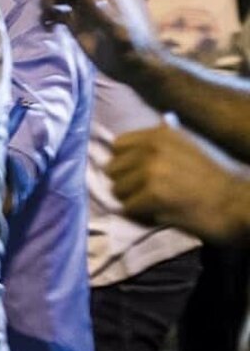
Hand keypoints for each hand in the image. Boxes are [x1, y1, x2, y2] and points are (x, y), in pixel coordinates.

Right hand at [42, 0, 157, 78]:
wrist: (138, 68)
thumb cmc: (133, 49)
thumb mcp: (120, 31)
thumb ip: (105, 11)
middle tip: (50, 6)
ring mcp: (87, 5)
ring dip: (48, 0)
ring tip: (47, 16)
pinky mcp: (79, 20)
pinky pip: (58, 8)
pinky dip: (49, 14)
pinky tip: (48, 26)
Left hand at [108, 123, 249, 241]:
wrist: (237, 206)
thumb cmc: (211, 182)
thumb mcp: (184, 149)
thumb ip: (153, 146)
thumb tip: (116, 147)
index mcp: (158, 134)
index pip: (117, 146)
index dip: (125, 164)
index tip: (139, 176)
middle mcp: (152, 147)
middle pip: (112, 170)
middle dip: (127, 184)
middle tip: (149, 194)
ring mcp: (152, 169)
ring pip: (117, 191)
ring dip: (133, 201)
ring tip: (157, 204)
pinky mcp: (154, 194)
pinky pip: (129, 209)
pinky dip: (142, 216)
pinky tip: (163, 214)